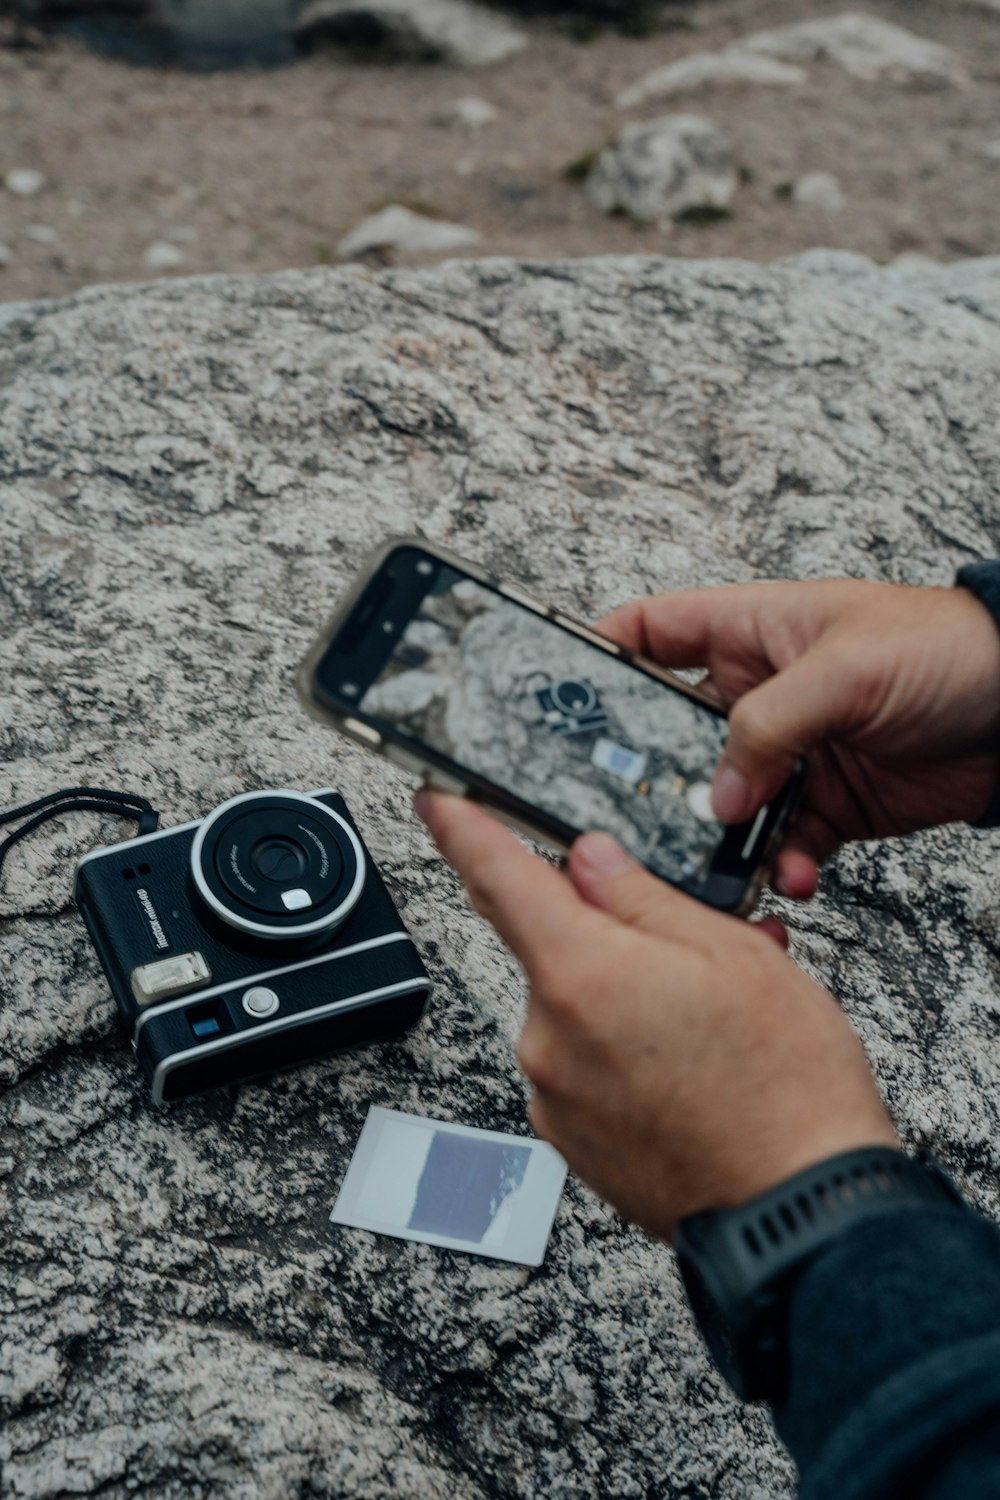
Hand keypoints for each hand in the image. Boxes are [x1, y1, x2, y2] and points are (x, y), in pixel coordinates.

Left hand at [416, 791, 896, 1240]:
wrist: (799, 1217)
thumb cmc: (785, 1090)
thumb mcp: (733, 953)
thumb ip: (644, 898)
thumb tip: (591, 863)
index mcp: (580, 973)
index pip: (498, 876)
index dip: (462, 828)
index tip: (438, 803)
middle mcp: (548, 1037)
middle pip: (551, 947)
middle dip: (605, 933)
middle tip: (687, 948)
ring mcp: (554, 1096)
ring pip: (573, 1008)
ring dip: (621, 996)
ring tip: (705, 1024)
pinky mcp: (570, 1141)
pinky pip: (580, 1066)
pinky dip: (620, 1053)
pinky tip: (684, 1068)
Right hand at [601, 580, 999, 899]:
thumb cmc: (944, 648)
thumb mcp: (845, 670)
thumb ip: (769, 726)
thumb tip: (718, 794)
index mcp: (747, 633)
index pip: (649, 632)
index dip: (597, 655)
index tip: (556, 694)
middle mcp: (756, 694)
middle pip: (669, 734)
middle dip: (648, 775)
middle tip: (627, 810)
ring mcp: (789, 753)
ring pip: (720, 803)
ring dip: (718, 837)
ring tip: (721, 860)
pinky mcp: (825, 804)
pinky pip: (780, 844)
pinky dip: (781, 866)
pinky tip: (795, 874)